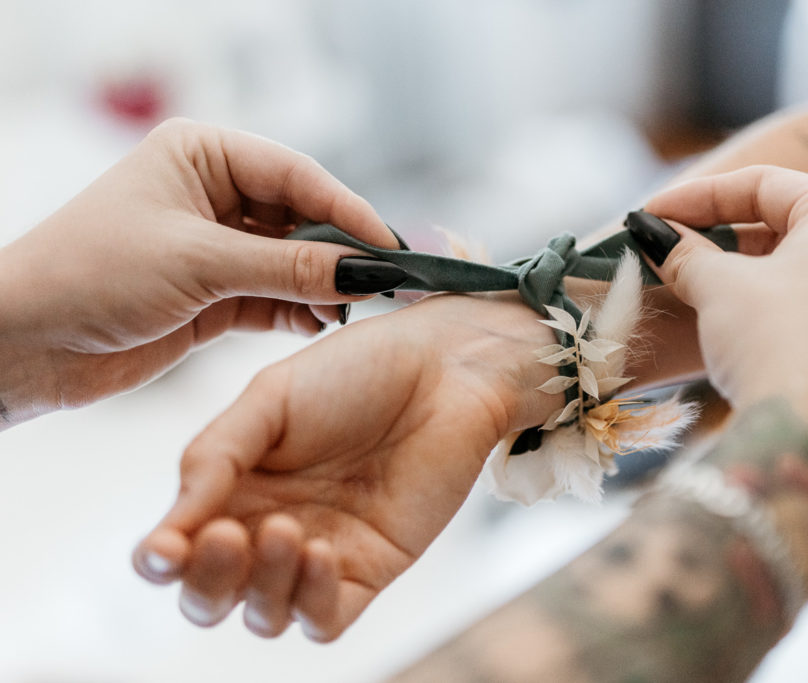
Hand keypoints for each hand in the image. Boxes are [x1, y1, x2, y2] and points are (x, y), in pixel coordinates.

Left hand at [0, 118, 398, 425]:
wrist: (24, 343)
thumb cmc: (91, 274)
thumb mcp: (198, 262)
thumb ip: (287, 267)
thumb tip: (364, 272)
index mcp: (203, 155)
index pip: (297, 176)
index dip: (348, 210)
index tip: (389, 246)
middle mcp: (214, 194)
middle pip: (302, 218)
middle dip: (340, 252)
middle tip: (384, 282)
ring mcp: (217, 247)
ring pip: (293, 261)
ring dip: (322, 286)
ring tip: (354, 310)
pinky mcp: (215, 294)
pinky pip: (275, 297)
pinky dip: (301, 312)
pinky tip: (323, 324)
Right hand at [133, 294, 560, 640]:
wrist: (443, 368)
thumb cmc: (357, 371)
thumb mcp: (270, 399)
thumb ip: (214, 457)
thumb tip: (166, 532)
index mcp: (234, 487)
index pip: (176, 548)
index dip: (160, 559)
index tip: (165, 548)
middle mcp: (269, 526)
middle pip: (211, 596)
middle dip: (206, 581)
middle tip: (223, 536)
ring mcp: (320, 552)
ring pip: (265, 615)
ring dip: (261, 585)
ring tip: (282, 529)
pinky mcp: (371, 568)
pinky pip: (326, 619)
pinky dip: (312, 600)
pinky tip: (320, 551)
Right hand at [637, 166, 807, 508]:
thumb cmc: (773, 340)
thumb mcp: (718, 288)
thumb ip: (684, 254)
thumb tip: (654, 237)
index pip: (763, 183)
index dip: (697, 194)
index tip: (647, 213)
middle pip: (782, 222)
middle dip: (716, 232)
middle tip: (664, 246)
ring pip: (795, 267)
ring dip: (736, 269)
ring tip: (685, 282)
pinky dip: (763, 301)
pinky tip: (723, 321)